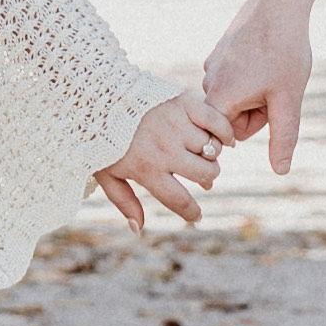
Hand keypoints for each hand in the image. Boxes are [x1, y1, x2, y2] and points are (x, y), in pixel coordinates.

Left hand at [93, 88, 227, 230]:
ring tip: (202, 150)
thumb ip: (124, 202)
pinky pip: (217, 121)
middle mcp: (165, 149)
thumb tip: (139, 229)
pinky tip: (224, 139)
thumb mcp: (106, 173)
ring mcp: (176, 125)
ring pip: (211, 149)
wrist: (100, 96)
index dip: (192, 213)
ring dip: (211, 153)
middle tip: (201, 175)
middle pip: (205, 174)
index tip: (196, 216)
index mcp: (148, 169)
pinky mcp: (184, 103)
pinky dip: (225, 132)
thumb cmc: (102, 138)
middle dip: (207, 178)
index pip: (179, 200)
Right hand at [193, 0, 314, 177]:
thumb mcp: (288, 100)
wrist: (280, 2)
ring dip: (253, 94)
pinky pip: (232, 78)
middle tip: (275, 90)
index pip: (226, 137)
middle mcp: (208, 81)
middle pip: (230, 118)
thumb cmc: (285, 51)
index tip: (267, 110)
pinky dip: (250, 76)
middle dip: (254, 112)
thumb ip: (283, 138)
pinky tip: (266, 57)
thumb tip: (280, 171)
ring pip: (233, 97)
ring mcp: (212, 63)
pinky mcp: (219, 51)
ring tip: (273, 72)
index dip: (252, 127)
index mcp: (219, 97)